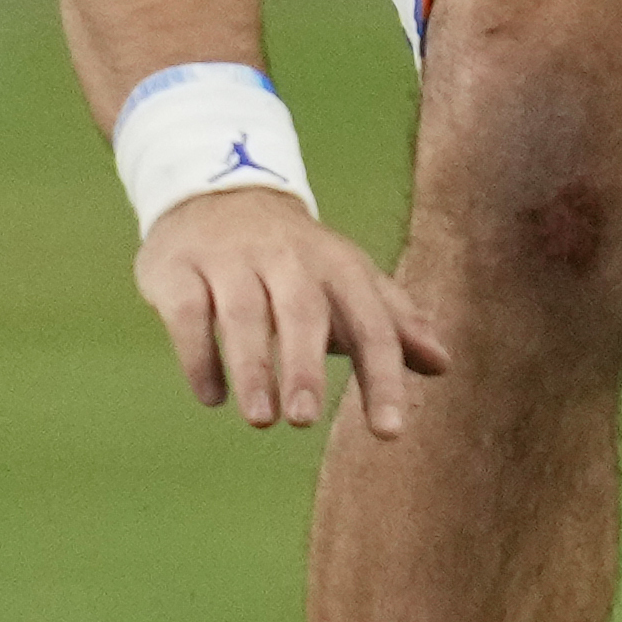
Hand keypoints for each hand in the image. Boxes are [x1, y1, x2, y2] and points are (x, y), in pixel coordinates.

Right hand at [133, 188, 449, 434]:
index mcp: (338, 266)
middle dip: (304, 365)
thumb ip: (393, 324)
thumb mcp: (349, 280)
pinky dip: (198, 355)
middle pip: (301, 311)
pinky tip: (212, 396)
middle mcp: (286, 259)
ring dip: (252, 366)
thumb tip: (443, 363)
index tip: (390, 432)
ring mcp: (229, 260)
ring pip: (241, 312)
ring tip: (261, 418)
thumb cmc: (295, 257)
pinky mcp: (178, 268)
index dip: (383, 377)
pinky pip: (187, 312)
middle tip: (304, 420)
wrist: (217, 189)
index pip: (370, 323)